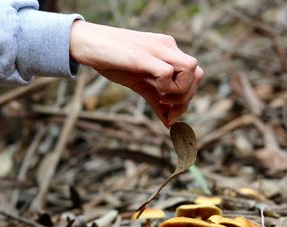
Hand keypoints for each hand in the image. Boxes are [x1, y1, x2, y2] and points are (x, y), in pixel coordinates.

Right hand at [69, 21, 203, 126]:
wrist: (88, 43)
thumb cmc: (112, 61)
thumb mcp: (140, 83)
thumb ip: (156, 100)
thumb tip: (169, 123)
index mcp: (169, 51)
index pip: (194, 74)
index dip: (188, 97)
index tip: (171, 114)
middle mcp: (168, 47)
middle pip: (198, 73)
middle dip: (187, 98)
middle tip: (169, 110)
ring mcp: (157, 49)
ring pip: (191, 69)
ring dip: (180, 92)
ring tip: (161, 98)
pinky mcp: (143, 55)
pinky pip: (168, 72)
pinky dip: (166, 87)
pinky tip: (155, 93)